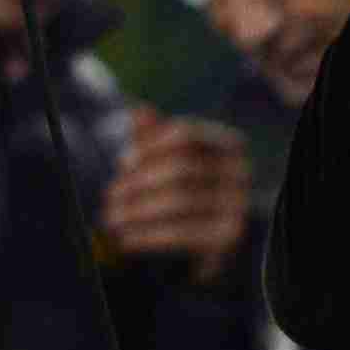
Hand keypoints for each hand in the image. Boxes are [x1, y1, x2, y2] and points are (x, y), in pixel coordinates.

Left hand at [96, 104, 249, 282]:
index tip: (121, 163)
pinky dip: (148, 235)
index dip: (147, 147)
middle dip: (137, 182)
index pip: (185, 134)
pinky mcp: (230, 236)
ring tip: (111, 218)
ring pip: (179, 200)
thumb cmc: (180, 187)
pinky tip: (126, 239)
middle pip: (180, 168)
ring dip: (136, 210)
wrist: (205, 238)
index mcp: (227, 144)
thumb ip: (152, 135)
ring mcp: (240, 205)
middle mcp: (241, 172)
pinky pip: (183, 233)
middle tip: (109, 195)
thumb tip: (139, 111)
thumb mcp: (164, 158)